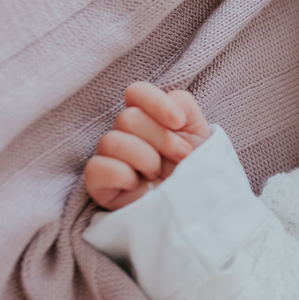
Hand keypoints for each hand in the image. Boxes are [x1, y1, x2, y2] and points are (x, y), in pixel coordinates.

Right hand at [83, 82, 211, 209]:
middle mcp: (126, 134)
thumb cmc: (198, 170)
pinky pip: (96, 168)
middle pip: (127, 117)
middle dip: (161, 139)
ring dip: (145, 158)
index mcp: (149, 118)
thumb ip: (183, 107)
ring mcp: (111, 158)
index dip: (156, 102)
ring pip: (111, 141)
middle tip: (181, 158)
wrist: (200, 208)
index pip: (136, 92)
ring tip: (159, 174)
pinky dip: (122, 175)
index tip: (179, 122)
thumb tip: (167, 110)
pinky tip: (140, 186)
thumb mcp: (201, 133)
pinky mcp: (99, 185)